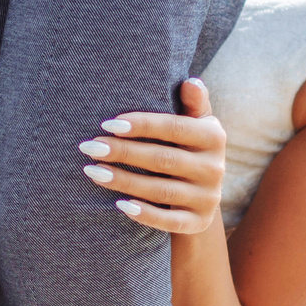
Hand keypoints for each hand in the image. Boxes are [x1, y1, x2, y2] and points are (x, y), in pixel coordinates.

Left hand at [83, 79, 226, 234]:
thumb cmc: (189, 147)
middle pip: (163, 159)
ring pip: (161, 190)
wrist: (202, 194)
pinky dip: (145, 214)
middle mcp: (215, 168)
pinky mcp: (198, 222)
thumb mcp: (197, 123)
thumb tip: (189, 82)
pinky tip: (119, 204)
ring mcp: (208, 198)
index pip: (174, 128)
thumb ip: (194, 103)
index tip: (107, 124)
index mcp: (214, 137)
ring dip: (123, 181)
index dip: (141, 125)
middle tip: (89, 147)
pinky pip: (169, 221)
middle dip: (123, 152)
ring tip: (92, 171)